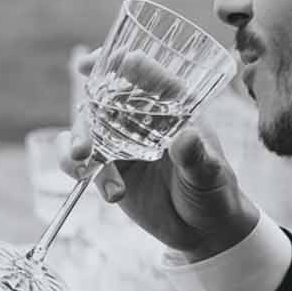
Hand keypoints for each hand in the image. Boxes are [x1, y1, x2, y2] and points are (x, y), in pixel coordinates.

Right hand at [65, 47, 257, 259]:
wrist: (202, 230)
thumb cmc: (215, 192)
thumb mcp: (210, 175)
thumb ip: (197, 158)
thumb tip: (185, 137)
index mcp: (173, 106)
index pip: (147, 74)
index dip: (123, 61)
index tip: (104, 60)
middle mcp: (142, 118)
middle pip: (105, 97)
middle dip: (89, 108)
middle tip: (85, 139)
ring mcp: (121, 141)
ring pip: (86, 127)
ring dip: (76, 140)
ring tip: (81, 162)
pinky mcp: (108, 167)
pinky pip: (80, 161)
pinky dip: (77, 169)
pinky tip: (100, 187)